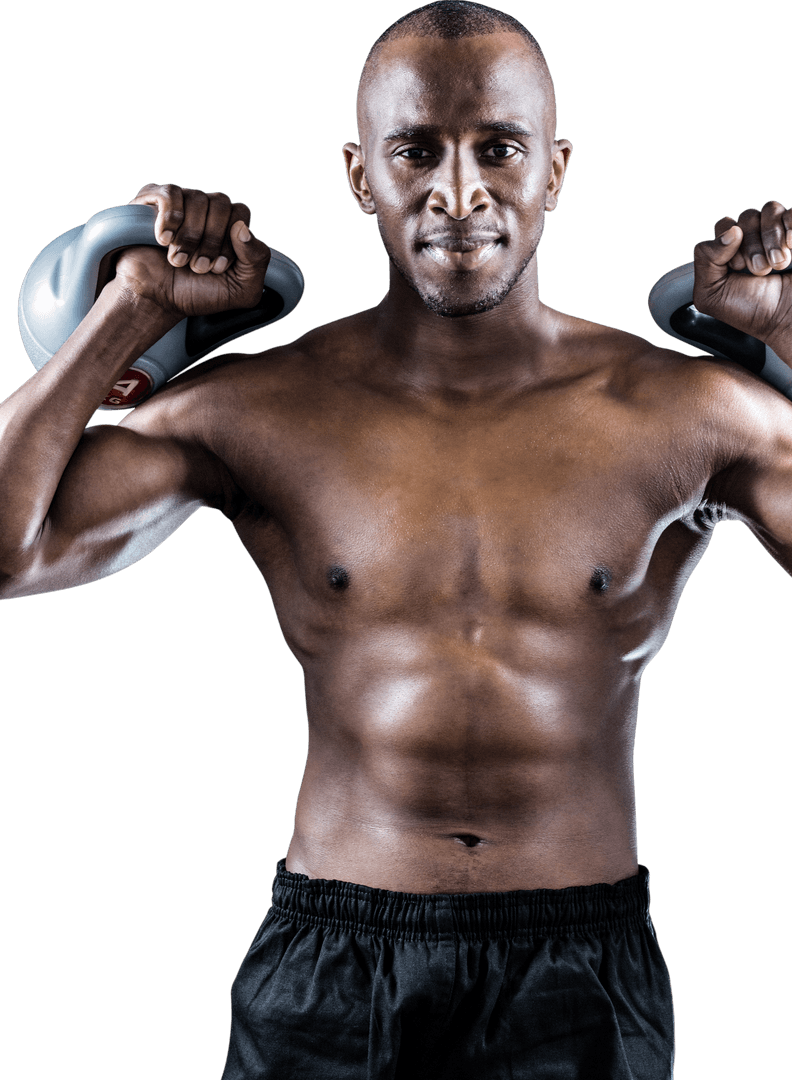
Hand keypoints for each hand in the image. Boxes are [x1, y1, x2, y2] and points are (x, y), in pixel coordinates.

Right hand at [112, 184, 270, 317]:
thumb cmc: (198, 295)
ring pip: (197, 198)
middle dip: (212, 240)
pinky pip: (170, 193)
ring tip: (178, 260)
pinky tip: (164, 240)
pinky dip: (170, 219)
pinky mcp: (153, 201)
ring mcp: (181, 202)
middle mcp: (207, 210)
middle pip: (222, 202)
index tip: (217, 268)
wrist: (157, 300)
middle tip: (198, 267)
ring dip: (190, 236)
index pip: (241, 213)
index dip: (231, 243)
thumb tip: (243, 227)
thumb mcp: (242, 290)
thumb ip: (257, 260)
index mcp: (229, 227)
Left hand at [693, 201, 791, 353]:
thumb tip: (730, 231)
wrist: (787, 320)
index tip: (737, 269)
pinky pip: (791, 213)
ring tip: (777, 265)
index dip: (727, 244)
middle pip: (746, 216)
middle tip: (759, 271)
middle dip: (751, 245)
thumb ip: (705, 260)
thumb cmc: (751, 312)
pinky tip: (791, 248)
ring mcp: (779, 233)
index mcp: (730, 251)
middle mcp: (754, 238)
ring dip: (771, 238)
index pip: (724, 225)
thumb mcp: (711, 294)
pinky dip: (790, 228)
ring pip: (769, 209)